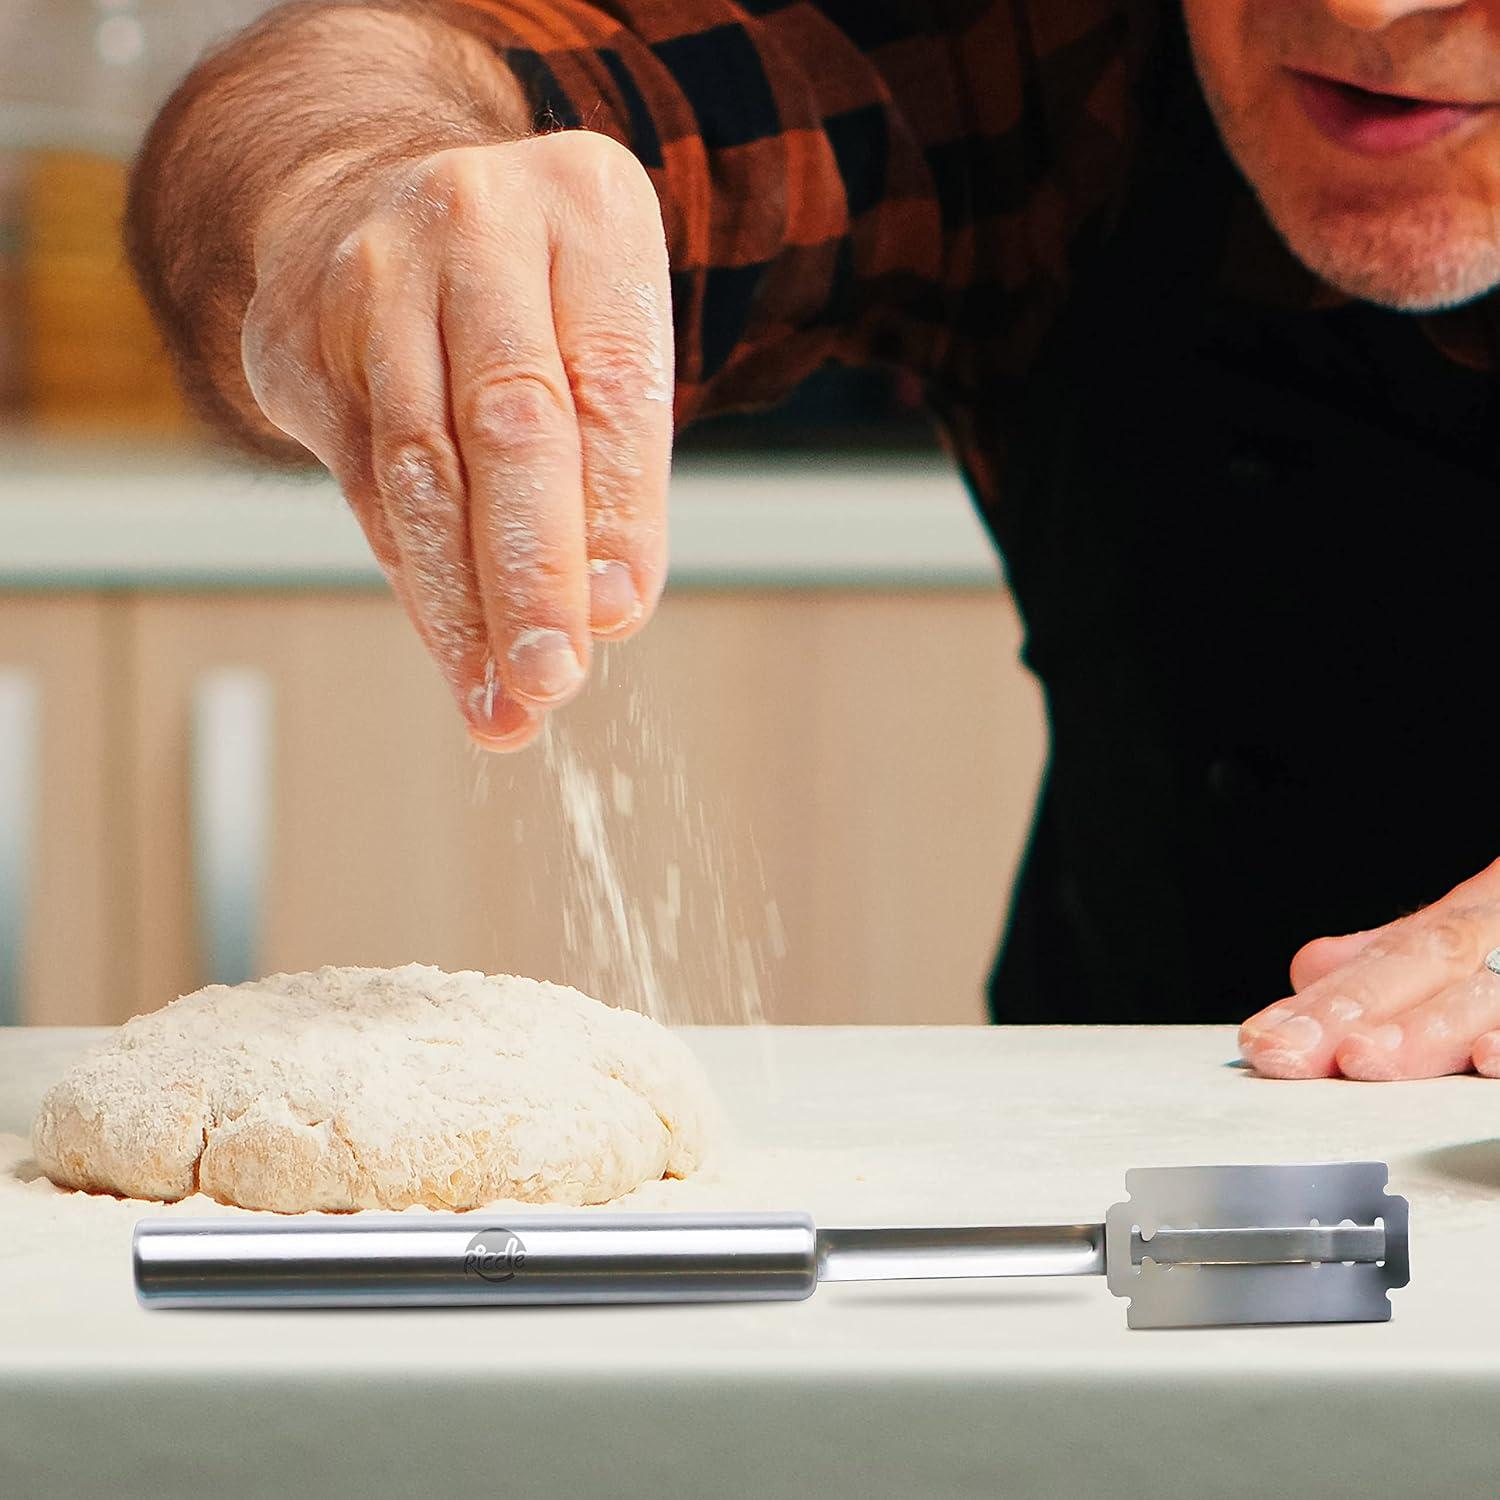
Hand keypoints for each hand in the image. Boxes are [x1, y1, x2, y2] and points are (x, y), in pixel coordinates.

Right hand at [241, 133, 672, 748]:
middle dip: (531, 572)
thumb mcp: (603, 337)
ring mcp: (370, 279)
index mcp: (585, 209)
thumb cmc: (530, 298)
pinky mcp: (299, 347)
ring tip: (500, 706)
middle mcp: (472, 224)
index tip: (619, 614)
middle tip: (550, 680)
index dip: (618, 509)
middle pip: (507, 424)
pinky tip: (455, 656)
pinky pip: (367, 490)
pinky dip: (419, 585)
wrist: (370, 203)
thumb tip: (608, 610)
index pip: (611, 385)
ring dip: (464, 608)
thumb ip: (615, 462)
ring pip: (421, 472)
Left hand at [1240, 859, 1499, 1079]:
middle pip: (1428, 964)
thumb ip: (1392, 957)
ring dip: (1427, 1030)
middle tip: (1297, 1048)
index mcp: (1468, 923)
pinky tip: (1491, 1058)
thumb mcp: (1467, 929)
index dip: (1322, 1003)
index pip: (1384, 961)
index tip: (1264, 1043)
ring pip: (1489, 990)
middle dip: (1359, 1010)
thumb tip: (1310, 974)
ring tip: (1368, 1058)